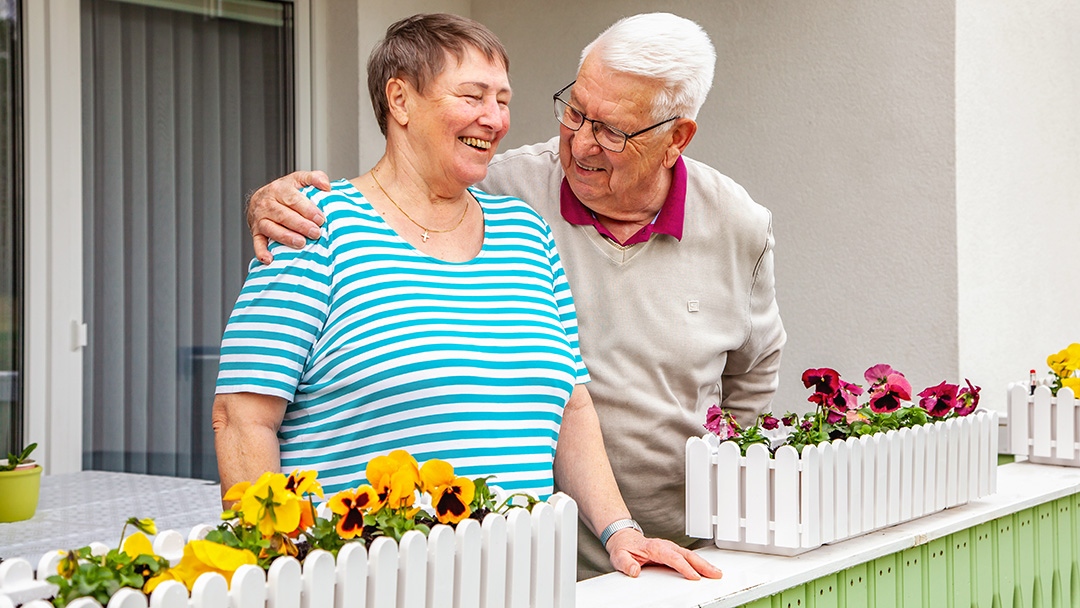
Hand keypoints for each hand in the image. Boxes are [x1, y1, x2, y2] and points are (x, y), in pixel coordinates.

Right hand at [246, 170, 331, 263]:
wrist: (262, 198)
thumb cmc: (285, 191)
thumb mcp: (299, 180)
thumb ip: (314, 178)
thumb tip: (326, 186)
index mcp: (279, 189)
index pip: (293, 199)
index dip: (307, 209)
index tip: (320, 219)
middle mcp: (267, 203)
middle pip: (283, 215)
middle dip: (300, 225)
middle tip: (316, 233)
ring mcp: (260, 218)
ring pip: (271, 228)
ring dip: (286, 237)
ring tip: (301, 243)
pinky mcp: (256, 232)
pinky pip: (257, 242)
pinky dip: (261, 252)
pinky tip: (270, 259)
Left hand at [605, 530, 722, 579]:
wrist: (624, 539)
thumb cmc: (624, 548)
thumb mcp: (619, 556)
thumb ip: (626, 564)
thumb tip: (634, 571)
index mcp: (655, 548)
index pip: (673, 558)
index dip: (685, 567)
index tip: (694, 577)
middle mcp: (665, 546)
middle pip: (687, 555)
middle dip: (702, 565)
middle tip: (715, 574)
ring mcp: (670, 549)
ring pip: (691, 555)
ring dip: (704, 564)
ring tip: (716, 573)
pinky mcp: (673, 552)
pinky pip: (688, 557)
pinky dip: (699, 563)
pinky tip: (707, 569)